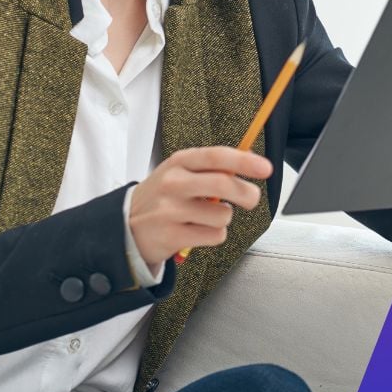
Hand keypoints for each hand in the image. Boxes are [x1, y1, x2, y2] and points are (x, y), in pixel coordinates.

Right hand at [128, 147, 272, 269]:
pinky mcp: (172, 235)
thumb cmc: (162, 196)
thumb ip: (211, 167)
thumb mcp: (180, 172)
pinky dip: (215, 235)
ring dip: (225, 218)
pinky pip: (215, 235)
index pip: (216, 156)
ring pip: (223, 214)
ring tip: (207, 217)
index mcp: (179, 162)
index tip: (265, 168)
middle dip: (246, 193)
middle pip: (223, 184)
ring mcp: (171, 210)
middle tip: (252, 198)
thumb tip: (250, 160)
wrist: (126, 224)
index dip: (244, 161)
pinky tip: (199, 231)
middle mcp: (174, 183)